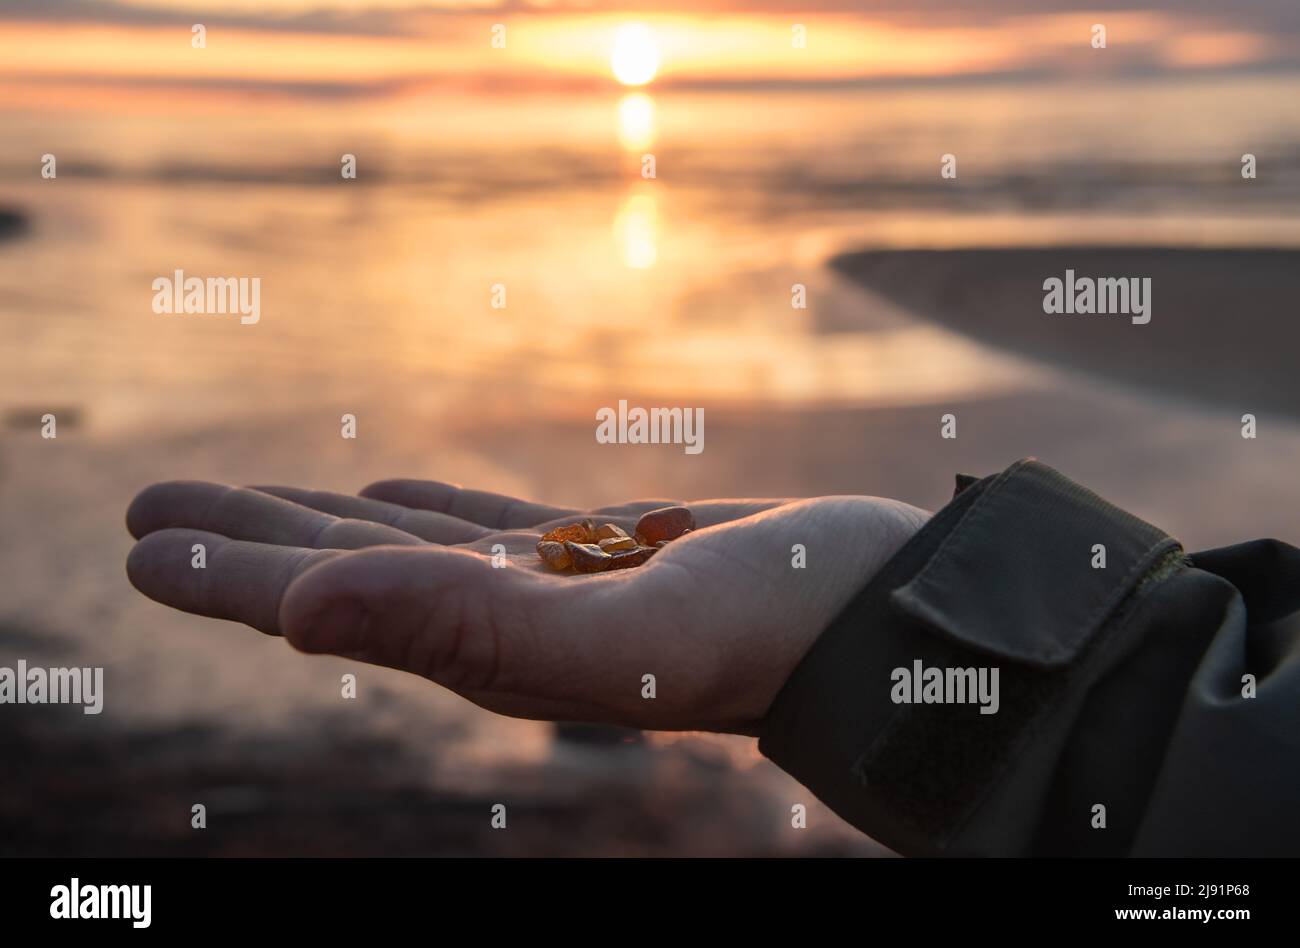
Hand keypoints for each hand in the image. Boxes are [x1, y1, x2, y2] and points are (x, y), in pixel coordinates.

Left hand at [125, 480, 927, 734]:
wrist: (876, 616)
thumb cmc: (770, 633)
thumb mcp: (622, 638)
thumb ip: (465, 629)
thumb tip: (295, 614)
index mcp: (491, 650)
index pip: (332, 604)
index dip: (231, 574)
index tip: (147, 542)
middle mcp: (507, 625)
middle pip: (348, 574)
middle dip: (248, 542)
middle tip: (152, 508)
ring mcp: (553, 587)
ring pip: (407, 546)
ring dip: (319, 521)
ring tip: (244, 499)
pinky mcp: (602, 554)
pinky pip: (486, 526)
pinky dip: (424, 509)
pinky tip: (384, 495)